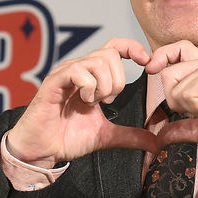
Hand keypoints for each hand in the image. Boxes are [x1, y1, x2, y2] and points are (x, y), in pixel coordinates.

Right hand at [7, 38, 158, 167]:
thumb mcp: (106, 135)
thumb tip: (156, 143)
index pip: (115, 47)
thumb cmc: (67, 138)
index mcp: (92, 75)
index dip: (132, 48)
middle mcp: (79, 68)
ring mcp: (66, 73)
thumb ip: (131, 135)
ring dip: (103, 86)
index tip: (146, 63)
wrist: (41, 151)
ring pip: (98, 61)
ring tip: (93, 102)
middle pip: (111, 55)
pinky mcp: (54, 81)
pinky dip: (88, 87)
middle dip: (117, 81)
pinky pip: (79, 71)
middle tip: (106, 101)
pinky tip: (83, 101)